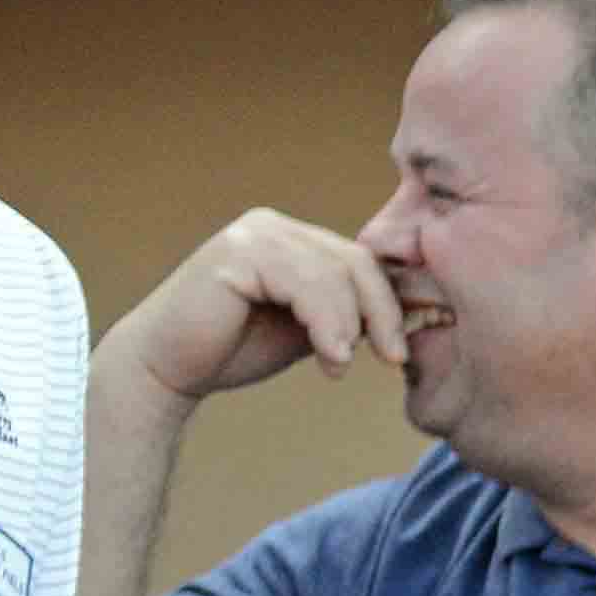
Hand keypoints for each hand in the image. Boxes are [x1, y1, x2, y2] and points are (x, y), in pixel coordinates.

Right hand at [104, 208, 414, 412]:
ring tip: (343, 363)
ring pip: (336, 274)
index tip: (412, 343)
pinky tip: (331, 358)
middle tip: (393, 358)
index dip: (394, 301)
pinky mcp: (236, 253)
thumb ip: (352, 315)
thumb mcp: (312, 329)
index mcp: (293, 239)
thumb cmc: (236, 349)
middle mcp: (273, 227)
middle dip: (383, 312)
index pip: (362, 261)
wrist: (169, 368)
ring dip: (351, 325)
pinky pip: (306, 285)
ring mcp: (254, 235)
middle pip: (356, 262)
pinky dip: (328, 324)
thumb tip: (426, 313)